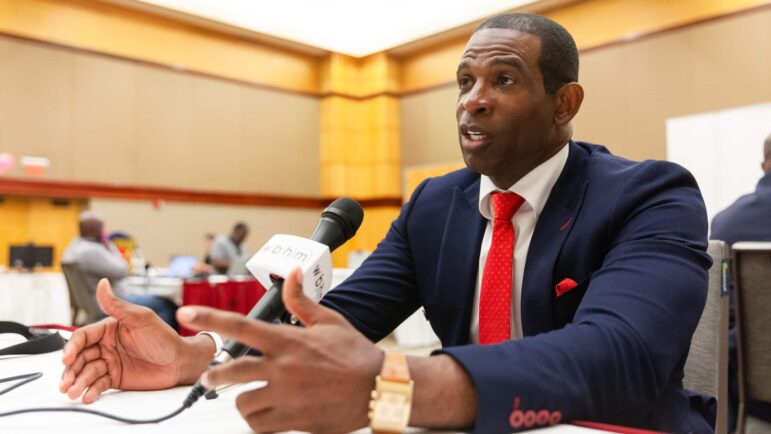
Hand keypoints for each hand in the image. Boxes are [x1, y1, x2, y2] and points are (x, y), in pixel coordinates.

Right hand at [60, 279, 213, 402]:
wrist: (180, 361)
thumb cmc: (164, 337)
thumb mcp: (140, 318)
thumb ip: (117, 305)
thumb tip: (102, 284)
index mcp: (109, 328)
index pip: (83, 337)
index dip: (72, 347)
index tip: (67, 358)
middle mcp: (106, 345)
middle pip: (80, 357)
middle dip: (71, 370)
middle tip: (66, 383)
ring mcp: (109, 362)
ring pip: (86, 372)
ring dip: (78, 382)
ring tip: (75, 392)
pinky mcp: (115, 378)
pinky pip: (98, 384)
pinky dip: (91, 390)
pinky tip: (87, 395)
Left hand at [177, 268, 383, 433]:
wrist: (379, 388)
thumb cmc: (356, 354)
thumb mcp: (329, 322)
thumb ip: (302, 301)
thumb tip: (294, 274)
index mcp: (288, 341)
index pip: (241, 325)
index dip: (210, 317)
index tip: (187, 313)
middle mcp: (283, 369)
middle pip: (230, 372)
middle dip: (213, 376)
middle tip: (209, 378)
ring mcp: (287, 397)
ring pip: (243, 404)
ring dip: (243, 401)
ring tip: (250, 399)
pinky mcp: (294, 421)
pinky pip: (260, 426)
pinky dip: (258, 422)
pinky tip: (265, 415)